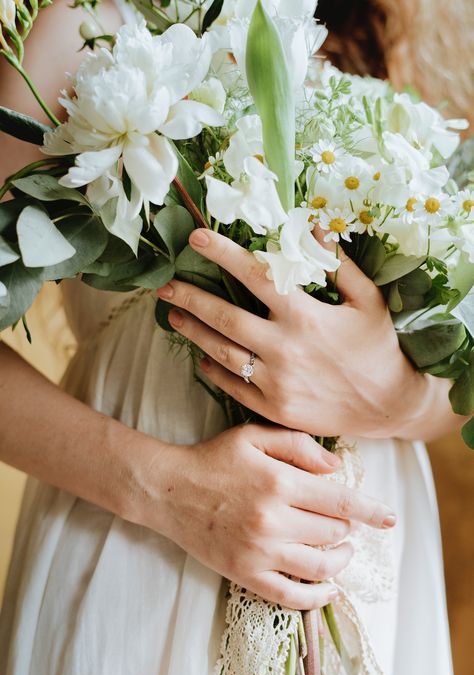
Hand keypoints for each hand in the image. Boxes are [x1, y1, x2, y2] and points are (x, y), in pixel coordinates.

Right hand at [134, 424, 395, 609]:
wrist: (168, 490)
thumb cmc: (213, 459)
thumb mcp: (253, 436)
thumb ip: (298, 445)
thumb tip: (336, 469)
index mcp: (278, 482)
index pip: (340, 502)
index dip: (370, 511)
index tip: (390, 518)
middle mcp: (273, 520)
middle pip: (333, 533)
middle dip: (346, 528)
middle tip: (343, 522)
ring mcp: (260, 552)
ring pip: (320, 566)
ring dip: (340, 559)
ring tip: (343, 551)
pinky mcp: (245, 574)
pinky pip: (291, 597)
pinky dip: (317, 596)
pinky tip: (329, 588)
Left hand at [156, 228, 426, 438]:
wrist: (388, 406)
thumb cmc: (378, 348)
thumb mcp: (367, 301)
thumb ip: (339, 264)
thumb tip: (314, 227)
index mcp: (305, 316)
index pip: (255, 275)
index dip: (223, 253)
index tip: (196, 237)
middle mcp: (283, 348)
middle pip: (224, 317)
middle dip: (189, 297)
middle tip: (164, 285)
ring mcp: (275, 381)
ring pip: (221, 352)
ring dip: (193, 332)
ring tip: (173, 316)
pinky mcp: (272, 407)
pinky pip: (232, 386)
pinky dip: (212, 370)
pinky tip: (201, 357)